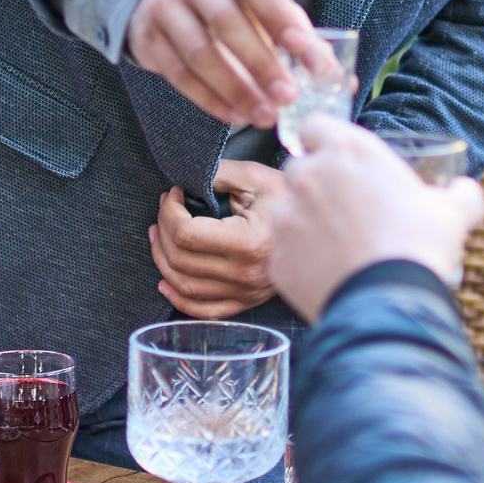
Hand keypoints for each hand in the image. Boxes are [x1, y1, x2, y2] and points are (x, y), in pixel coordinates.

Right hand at [126, 0, 312, 126]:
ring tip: (265, 116)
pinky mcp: (149, 40)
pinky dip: (210, 100)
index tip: (301, 47)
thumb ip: (296, 34)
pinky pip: (180, 75)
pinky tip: (236, 116)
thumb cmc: (231, 3)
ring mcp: (165, 8)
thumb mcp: (262, 4)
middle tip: (287, 95)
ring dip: (235, 89)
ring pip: (199, 53)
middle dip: (259, 62)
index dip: (276, 11)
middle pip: (225, 20)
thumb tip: (332, 77)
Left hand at [150, 161, 284, 316]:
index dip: (169, 211)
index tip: (174, 193)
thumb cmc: (291, 202)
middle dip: (163, 229)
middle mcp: (244, 274)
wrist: (323, 233)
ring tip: (160, 234)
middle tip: (166, 208)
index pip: (186, 233)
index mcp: (248, 242)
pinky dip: (177, 297)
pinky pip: (202, 309)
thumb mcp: (259, 178)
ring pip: (184, 285)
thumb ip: (221, 173)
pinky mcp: (244, 301)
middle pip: (179, 259)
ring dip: (162, 258)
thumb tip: (187, 176)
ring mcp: (244, 292)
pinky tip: (165, 280)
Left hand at [268, 122, 483, 322]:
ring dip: (307, 222)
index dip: (325, 140)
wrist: (390, 301)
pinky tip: (330, 272)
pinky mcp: (279, 255)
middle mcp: (309, 176)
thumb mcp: (454, 212)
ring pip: (289, 210)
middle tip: (346, 208)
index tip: (339, 159)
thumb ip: (460, 193)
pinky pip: (286, 251)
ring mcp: (288, 216)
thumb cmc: (421, 245)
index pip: (315, 125)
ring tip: (340, 246)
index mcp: (348, 151)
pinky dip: (302, 259)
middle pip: (299, 168)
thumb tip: (464, 191)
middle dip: (316, 184)